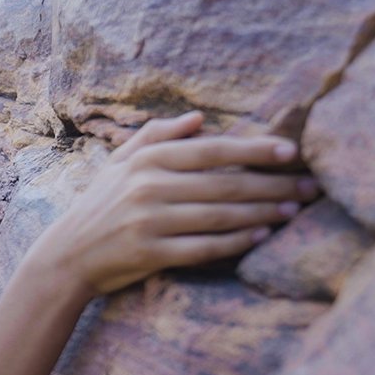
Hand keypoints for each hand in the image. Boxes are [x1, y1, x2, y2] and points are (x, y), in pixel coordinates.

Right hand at [35, 111, 317, 297]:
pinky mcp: (150, 253)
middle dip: (271, 186)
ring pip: (219, 216)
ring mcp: (149, 221)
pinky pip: (204, 247)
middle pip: (224, 185)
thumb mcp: (119, 162)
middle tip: (308, 187)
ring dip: (262, 214)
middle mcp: (148, 187)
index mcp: (146, 160)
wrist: (67, 255)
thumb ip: (157, 135)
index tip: (291, 152)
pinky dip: (236, 242)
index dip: (255, 150)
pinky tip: (262, 236)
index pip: (212, 150)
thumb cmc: (100, 205)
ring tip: (293, 211)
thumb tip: (200, 118)